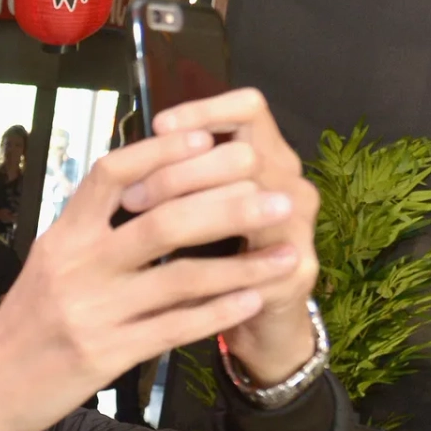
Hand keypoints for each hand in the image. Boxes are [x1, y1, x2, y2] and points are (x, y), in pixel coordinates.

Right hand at [0, 103, 303, 430]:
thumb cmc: (23, 326)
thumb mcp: (46, 265)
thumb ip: (91, 231)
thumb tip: (149, 190)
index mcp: (62, 236)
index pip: (112, 173)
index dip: (164, 151)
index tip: (211, 138)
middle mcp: (76, 266)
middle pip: (162, 219)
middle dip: (230, 203)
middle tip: (277, 194)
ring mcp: (90, 311)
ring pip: (181, 276)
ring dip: (244, 263)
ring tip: (289, 252)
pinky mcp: (104, 355)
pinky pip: (175, 328)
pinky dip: (220, 312)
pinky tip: (254, 300)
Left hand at [151, 88, 319, 383]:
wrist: (261, 320)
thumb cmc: (218, 256)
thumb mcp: (195, 207)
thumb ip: (176, 175)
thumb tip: (131, 151)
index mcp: (266, 157)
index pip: (249, 109)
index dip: (206, 110)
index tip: (159, 125)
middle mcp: (290, 182)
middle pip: (242, 153)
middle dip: (179, 171)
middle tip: (132, 198)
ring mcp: (299, 225)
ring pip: (249, 199)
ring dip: (190, 211)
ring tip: (143, 227)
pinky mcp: (297, 270)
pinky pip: (255, 261)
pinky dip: (209, 263)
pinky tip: (170, 269)